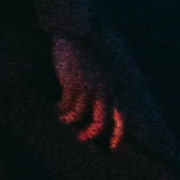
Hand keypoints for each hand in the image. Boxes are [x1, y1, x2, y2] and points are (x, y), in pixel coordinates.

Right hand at [45, 33, 129, 155]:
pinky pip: (66, 105)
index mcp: (113, 86)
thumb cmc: (86, 52)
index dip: (119, 134)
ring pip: (79, 115)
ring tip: (63, 117)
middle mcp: (104, 89)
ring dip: (70, 118)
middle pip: (100, 121)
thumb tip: (92, 113)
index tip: (113, 147)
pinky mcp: (72, 83)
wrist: (75, 32)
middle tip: (81, 139)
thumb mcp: (99, 73)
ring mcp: (88, 86)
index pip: (122, 116)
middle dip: (91, 134)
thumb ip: (99, 90)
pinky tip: (58, 107)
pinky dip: (62, 109)